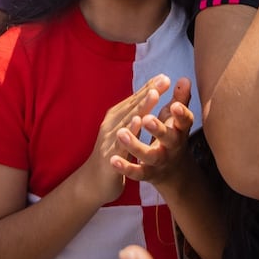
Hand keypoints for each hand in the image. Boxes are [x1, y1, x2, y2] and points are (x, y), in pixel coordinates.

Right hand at [80, 74, 169, 205]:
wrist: (92, 182)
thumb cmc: (113, 152)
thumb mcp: (126, 131)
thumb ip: (138, 113)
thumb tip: (151, 92)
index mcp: (118, 117)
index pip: (136, 99)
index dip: (150, 87)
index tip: (165, 76)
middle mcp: (113, 124)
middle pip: (133, 105)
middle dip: (149, 91)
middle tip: (164, 79)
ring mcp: (110, 139)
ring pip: (128, 119)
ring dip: (140, 106)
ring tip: (153, 94)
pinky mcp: (110, 155)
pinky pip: (121, 141)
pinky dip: (129, 131)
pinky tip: (137, 122)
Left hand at [111, 77, 193, 186]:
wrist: (173, 172)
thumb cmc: (172, 136)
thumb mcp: (177, 119)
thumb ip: (180, 99)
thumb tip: (184, 78)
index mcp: (180, 130)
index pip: (185, 122)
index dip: (181, 114)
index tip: (175, 105)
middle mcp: (172, 147)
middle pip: (168, 138)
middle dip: (158, 128)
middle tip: (147, 119)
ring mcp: (160, 161)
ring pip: (149, 156)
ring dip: (136, 145)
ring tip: (122, 134)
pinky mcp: (148, 174)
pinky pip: (137, 172)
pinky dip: (126, 167)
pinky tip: (114, 160)